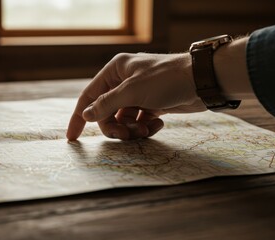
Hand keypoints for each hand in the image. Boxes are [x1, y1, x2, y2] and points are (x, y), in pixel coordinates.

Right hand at [66, 53, 206, 140]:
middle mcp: (123, 82)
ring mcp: (138, 94)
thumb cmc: (166, 80)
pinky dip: (145, 126)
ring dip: (132, 129)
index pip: (89, 96)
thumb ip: (107, 104)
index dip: (79, 117)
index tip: (72, 138)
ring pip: (123, 120)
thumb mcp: (133, 91)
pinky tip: (158, 124)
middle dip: (116, 127)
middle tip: (127, 135)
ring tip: (146, 130)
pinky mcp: (151, 104)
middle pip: (106, 113)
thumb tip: (87, 114)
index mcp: (115, 71)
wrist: (202, 81)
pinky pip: (139, 121)